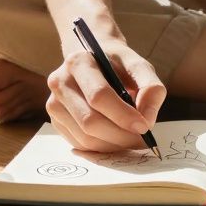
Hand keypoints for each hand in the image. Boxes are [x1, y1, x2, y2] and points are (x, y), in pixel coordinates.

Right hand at [45, 39, 165, 151]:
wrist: (93, 58)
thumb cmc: (117, 63)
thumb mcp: (138, 65)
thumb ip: (151, 87)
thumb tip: (148, 120)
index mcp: (79, 62)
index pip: (99, 96)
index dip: (123, 115)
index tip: (144, 127)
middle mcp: (60, 82)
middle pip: (90, 121)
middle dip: (120, 135)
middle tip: (142, 139)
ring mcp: (54, 103)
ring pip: (85, 137)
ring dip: (113, 145)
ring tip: (131, 138)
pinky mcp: (56, 120)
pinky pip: (80, 144)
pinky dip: (102, 147)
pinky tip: (116, 138)